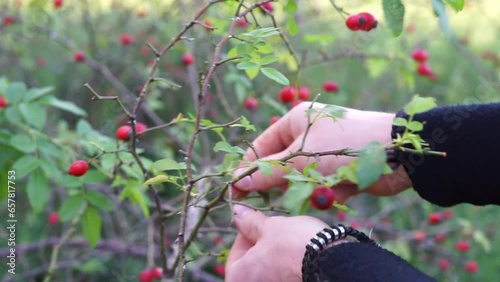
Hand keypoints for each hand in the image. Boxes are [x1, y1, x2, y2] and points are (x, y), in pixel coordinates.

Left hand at [226, 205, 328, 281]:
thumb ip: (250, 222)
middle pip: (253, 263)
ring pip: (270, 270)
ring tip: (292, 241)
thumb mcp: (271, 227)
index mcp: (238, 277)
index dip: (249, 231)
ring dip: (278, 255)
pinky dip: (290, 266)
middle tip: (278, 230)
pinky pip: (285, 276)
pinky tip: (301, 255)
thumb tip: (237, 212)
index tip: (261, 221)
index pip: (237, 250)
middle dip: (264, 245)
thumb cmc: (296, 246)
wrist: (334, 266)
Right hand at [233, 102, 410, 202]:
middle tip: (277, 197)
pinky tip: (343, 188)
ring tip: (322, 189)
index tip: (236, 192)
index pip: (261, 146)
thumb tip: (238, 182)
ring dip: (309, 188)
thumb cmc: (345, 146)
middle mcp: (308, 134)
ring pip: (302, 178)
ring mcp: (325, 152)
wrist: (399, 152)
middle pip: (281, 164)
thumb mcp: (301, 159)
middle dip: (283, 182)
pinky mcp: (340, 169)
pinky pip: (322, 185)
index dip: (248, 169)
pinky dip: (329, 191)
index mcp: (295, 121)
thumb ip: (269, 172)